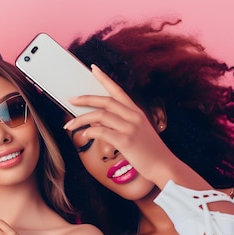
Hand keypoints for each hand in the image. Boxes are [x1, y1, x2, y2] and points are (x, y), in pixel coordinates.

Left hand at [63, 65, 180, 188]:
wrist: (164, 166)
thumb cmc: (149, 152)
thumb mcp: (137, 131)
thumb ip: (119, 124)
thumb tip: (96, 121)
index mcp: (136, 112)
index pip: (118, 90)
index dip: (104, 78)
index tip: (93, 68)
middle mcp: (134, 116)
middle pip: (105, 101)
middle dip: (85, 99)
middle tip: (70, 99)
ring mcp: (130, 128)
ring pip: (100, 116)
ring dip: (81, 119)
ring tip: (69, 125)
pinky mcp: (126, 141)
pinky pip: (102, 132)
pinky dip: (90, 132)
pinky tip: (85, 135)